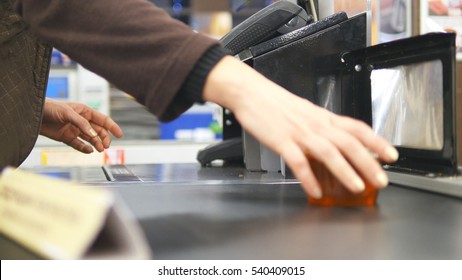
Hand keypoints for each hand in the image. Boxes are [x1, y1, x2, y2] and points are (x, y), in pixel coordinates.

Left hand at [40, 98, 123, 152]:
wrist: (33, 114)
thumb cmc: (50, 108)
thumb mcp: (68, 113)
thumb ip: (82, 124)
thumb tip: (94, 135)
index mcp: (85, 111)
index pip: (103, 120)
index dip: (112, 127)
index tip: (120, 135)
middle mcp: (82, 121)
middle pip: (99, 131)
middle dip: (104, 138)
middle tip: (105, 146)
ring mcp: (75, 129)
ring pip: (90, 138)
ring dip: (96, 144)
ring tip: (99, 150)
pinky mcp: (67, 137)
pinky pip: (79, 144)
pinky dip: (84, 148)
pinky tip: (89, 151)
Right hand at [203, 56, 398, 198]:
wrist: (251, 93)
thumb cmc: (276, 103)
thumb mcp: (305, 111)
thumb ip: (320, 127)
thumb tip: (335, 142)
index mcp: (322, 117)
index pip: (357, 128)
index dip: (377, 142)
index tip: (391, 155)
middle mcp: (315, 124)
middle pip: (348, 143)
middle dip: (368, 162)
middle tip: (380, 180)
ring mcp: (299, 132)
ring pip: (328, 152)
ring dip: (345, 171)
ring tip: (356, 187)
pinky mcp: (281, 140)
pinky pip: (298, 161)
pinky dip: (308, 177)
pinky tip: (314, 190)